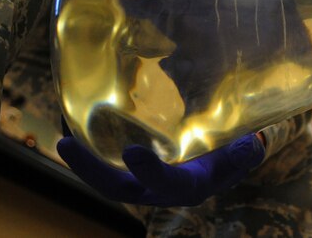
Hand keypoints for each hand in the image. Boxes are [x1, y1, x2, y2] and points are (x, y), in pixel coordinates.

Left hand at [56, 133, 264, 206]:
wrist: (229, 156)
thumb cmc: (236, 152)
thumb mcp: (246, 153)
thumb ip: (246, 152)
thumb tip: (250, 145)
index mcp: (188, 187)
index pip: (167, 182)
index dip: (149, 170)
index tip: (132, 150)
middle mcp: (160, 189)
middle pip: (119, 187)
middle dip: (91, 170)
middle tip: (65, 144)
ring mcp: (144, 180)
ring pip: (108, 177)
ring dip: (84, 161)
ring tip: (61, 137)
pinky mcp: (136, 167)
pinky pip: (109, 161)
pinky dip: (92, 146)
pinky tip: (75, 123)